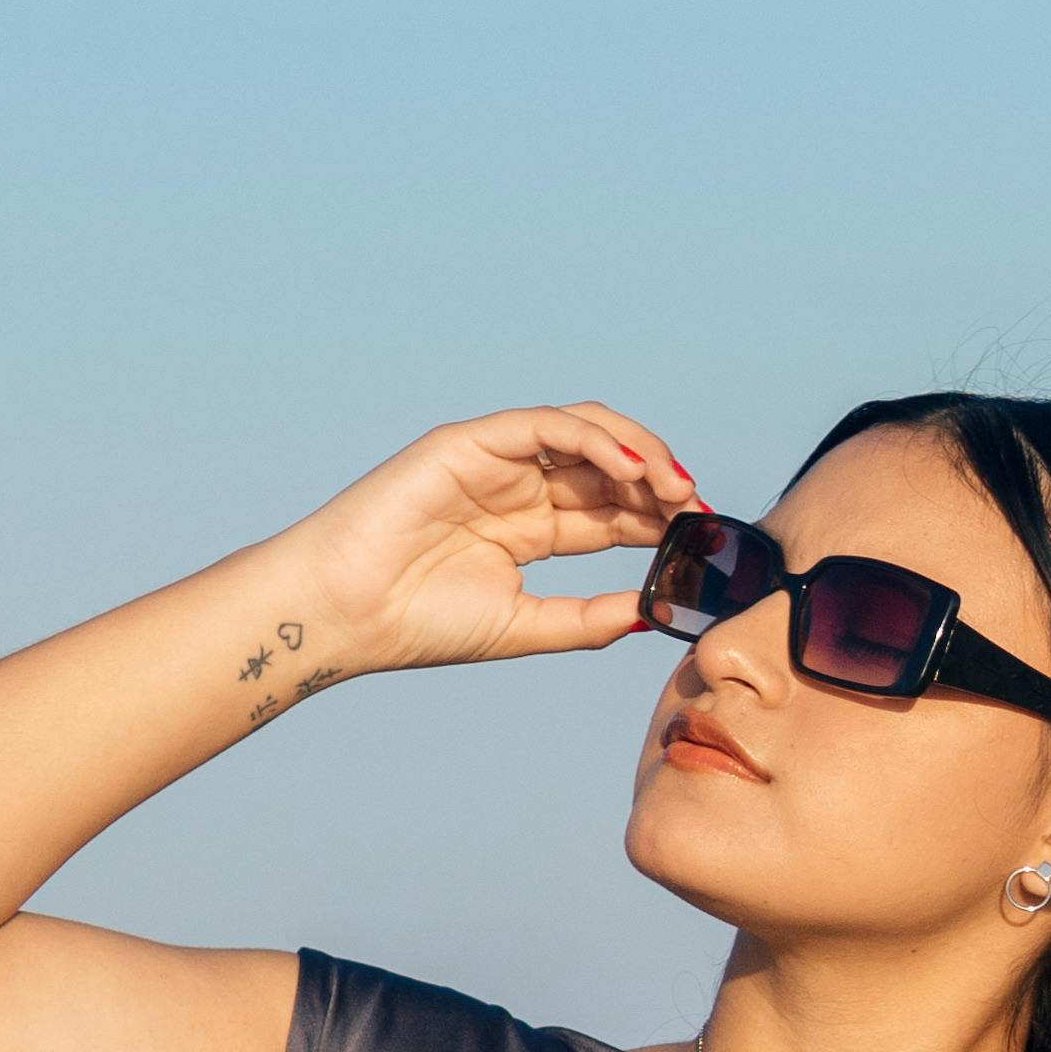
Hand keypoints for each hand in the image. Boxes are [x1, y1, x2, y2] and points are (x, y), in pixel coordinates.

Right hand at [265, 406, 700, 684]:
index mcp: (531, 529)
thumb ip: (585, 618)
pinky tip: (629, 469)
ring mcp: (496, 460)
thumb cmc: (419, 623)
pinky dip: (593, 439)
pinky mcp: (471, 441)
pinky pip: (545, 425)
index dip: (660, 517)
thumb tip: (649, 613)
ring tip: (673, 487)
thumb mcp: (523, 626)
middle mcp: (518, 487)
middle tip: (697, 509)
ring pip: (586, 433)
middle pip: (608, 467)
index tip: (702, 537)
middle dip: (660, 482)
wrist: (348, 612)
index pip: (612, 510)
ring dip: (638, 452)